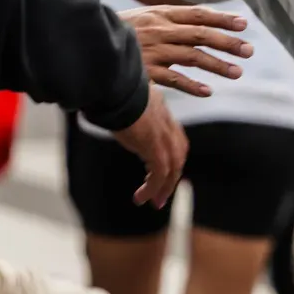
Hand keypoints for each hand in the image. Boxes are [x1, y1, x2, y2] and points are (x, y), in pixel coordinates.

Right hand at [112, 85, 187, 207]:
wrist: (119, 90)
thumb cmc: (117, 92)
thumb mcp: (129, 101)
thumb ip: (131, 109)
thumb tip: (116, 110)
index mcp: (163, 114)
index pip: (177, 139)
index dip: (173, 157)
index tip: (165, 171)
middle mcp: (168, 127)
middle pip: (178, 156)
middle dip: (172, 177)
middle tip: (162, 195)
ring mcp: (164, 138)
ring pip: (172, 169)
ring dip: (163, 188)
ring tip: (154, 202)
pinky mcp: (156, 148)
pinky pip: (159, 174)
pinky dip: (152, 188)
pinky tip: (140, 197)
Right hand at [118, 4, 251, 95]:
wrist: (86, 43)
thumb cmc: (118, 31)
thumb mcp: (143, 17)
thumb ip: (169, 20)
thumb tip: (201, 20)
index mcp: (160, 14)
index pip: (197, 14)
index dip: (221, 18)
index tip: (243, 23)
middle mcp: (159, 30)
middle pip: (200, 34)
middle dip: (227, 42)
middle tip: (249, 50)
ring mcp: (152, 51)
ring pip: (191, 56)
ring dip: (216, 65)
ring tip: (237, 72)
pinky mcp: (144, 71)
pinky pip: (172, 79)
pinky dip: (191, 85)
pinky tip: (208, 92)